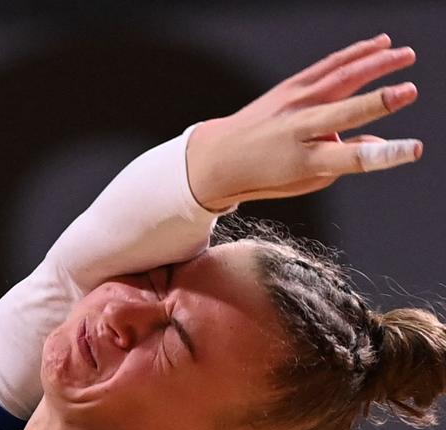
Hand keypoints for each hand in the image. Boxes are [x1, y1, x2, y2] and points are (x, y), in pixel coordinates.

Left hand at [186, 35, 421, 210]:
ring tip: (406, 55)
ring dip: (375, 64)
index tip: (412, 149)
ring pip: (339, 79)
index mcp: (305, 162)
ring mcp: (293, 104)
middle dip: (379, 103)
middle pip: (343, 113)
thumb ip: (343, 162)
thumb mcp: (305, 181)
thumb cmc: (268, 173)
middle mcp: (298, 130)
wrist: (221, 156)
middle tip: (411, 91)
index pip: (350, 158)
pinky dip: (355, 53)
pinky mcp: (289, 87)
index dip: (384, 155)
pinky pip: (328, 66)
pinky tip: (379, 44)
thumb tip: (380, 143)